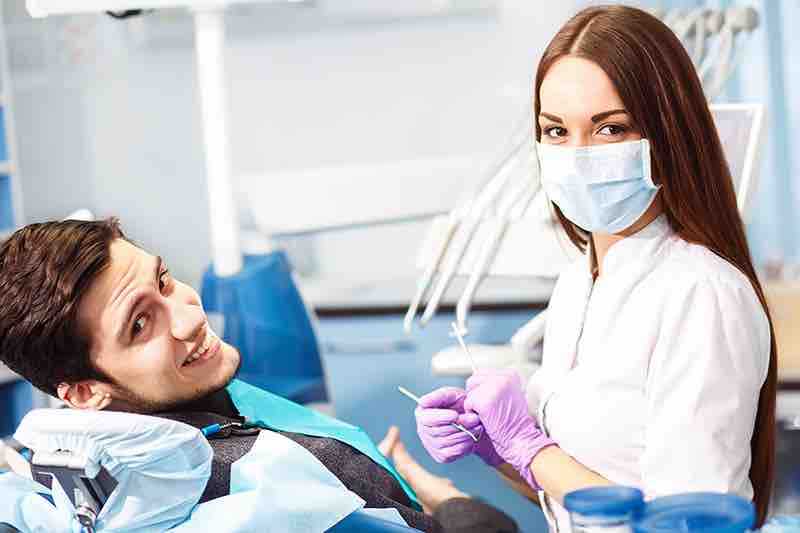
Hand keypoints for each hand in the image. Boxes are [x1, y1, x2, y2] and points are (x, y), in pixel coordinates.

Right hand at [414, 387, 501, 464]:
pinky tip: (471, 435)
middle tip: (475, 418)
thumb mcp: (451, 395)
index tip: (455, 415)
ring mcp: (431, 445)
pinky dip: (465, 444)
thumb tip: (422, 402)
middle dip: (459, 425)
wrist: (470, 419)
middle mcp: (422, 431)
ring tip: (477, 425)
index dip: (441, 418)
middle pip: (439, 432)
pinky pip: (453, 452)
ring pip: (448, 442)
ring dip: (465, 434)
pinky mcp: (441, 456)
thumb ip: (439, 396)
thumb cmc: (458, 404)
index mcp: (422, 414)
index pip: (427, 420)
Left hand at [464, 370, 554, 489]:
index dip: (482, 391)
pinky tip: (487, 420)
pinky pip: (467, 404)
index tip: (495, 404)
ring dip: (475, 406)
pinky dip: (472, 415)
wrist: (521, 440)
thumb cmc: (514, 423)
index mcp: (510, 374)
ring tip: (491, 415)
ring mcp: (493, 387)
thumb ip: (494, 386)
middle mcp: (502, 376)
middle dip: (476, 396)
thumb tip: (473, 379)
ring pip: (469, 392)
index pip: (481, 373)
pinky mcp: (483, 400)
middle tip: (492, 411)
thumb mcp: (509, 396)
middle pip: (473, 380)